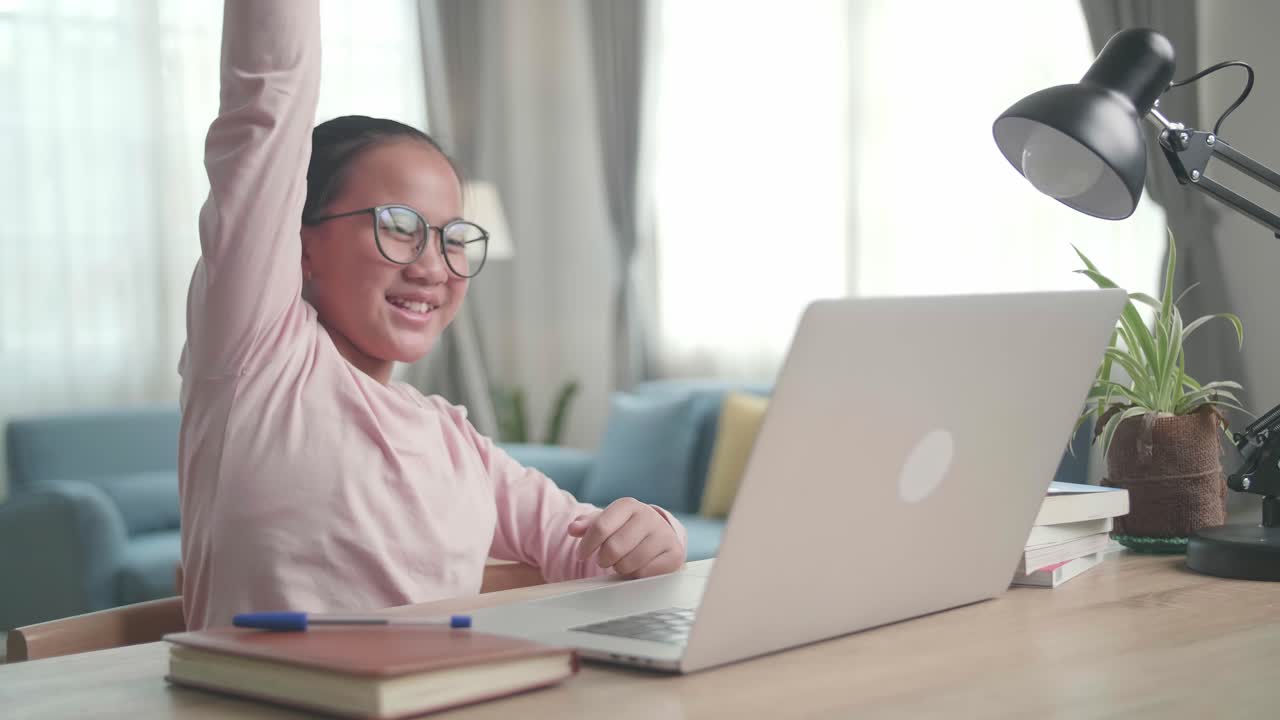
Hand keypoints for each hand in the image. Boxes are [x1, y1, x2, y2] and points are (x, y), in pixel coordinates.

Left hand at [567, 498, 683, 577]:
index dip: (586, 545)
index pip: (600, 527)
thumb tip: (573, 529)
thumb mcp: (606, 522)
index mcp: (629, 505)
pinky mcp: (674, 554)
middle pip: (613, 548)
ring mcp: (663, 534)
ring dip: (620, 567)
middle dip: (604, 559)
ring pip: (629, 563)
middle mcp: (648, 516)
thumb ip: (587, 525)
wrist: (660, 534)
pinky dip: (636, 574)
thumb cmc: (627, 529)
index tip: (581, 555)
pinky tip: (637, 566)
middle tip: (605, 560)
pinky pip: (645, 573)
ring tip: (622, 561)